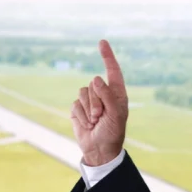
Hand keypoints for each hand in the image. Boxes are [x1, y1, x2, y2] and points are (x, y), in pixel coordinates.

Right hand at [70, 39, 128, 166]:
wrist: (100, 149)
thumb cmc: (113, 132)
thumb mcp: (116, 114)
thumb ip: (108, 96)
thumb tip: (96, 78)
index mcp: (117, 93)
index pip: (113, 71)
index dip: (107, 56)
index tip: (102, 42)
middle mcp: (103, 94)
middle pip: (93, 84)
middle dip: (96, 101)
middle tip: (101, 116)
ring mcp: (90, 100)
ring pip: (82, 92)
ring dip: (88, 109)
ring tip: (95, 121)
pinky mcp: (78, 108)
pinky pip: (74, 104)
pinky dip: (81, 116)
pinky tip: (87, 124)